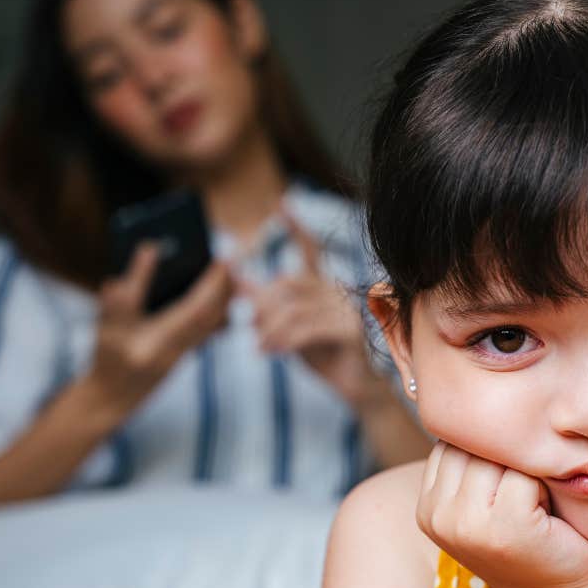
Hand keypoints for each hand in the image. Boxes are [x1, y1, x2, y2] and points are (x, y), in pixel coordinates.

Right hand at [91, 242, 233, 416]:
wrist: (109, 400)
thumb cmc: (105, 359)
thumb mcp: (106, 325)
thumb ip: (125, 290)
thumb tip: (148, 251)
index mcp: (159, 344)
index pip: (196, 310)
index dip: (212, 284)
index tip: (222, 259)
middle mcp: (178, 351)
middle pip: (213, 316)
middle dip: (224, 287)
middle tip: (230, 259)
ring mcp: (184, 355)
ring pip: (214, 324)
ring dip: (224, 297)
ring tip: (228, 271)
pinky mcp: (185, 355)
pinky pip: (209, 329)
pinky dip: (216, 308)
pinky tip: (217, 292)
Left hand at [246, 210, 390, 408]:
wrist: (353, 385)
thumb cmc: (321, 353)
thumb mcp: (287, 325)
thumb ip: (264, 300)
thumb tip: (234, 274)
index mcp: (323, 285)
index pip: (310, 249)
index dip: (295, 226)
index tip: (282, 202)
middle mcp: (337, 290)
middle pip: (288, 285)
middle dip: (263, 306)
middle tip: (250, 327)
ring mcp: (346, 308)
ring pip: (293, 310)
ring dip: (270, 330)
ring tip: (260, 347)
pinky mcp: (350, 329)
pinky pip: (307, 330)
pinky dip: (283, 341)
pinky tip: (270, 352)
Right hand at [416, 442, 587, 587]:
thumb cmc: (530, 540)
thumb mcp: (486, 500)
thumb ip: (471, 463)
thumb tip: (473, 398)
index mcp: (426, 505)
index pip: (454, 441)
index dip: (489, 452)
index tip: (508, 484)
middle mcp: (436, 514)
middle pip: (474, 444)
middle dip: (507, 456)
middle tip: (527, 493)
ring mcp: (467, 522)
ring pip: (498, 455)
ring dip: (525, 468)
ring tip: (534, 501)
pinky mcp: (505, 525)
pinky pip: (525, 473)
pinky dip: (544, 484)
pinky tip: (546, 511)